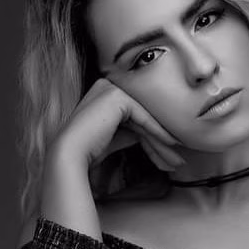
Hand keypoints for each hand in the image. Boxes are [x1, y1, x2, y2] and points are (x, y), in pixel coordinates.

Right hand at [46, 75, 185, 178]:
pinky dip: (158, 132)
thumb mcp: (117, 137)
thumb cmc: (90, 151)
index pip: (137, 117)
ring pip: (145, 119)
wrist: (71, 153)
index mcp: (105, 93)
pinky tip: (171, 145)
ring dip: (163, 143)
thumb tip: (153, 136)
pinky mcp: (116, 97)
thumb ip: (133, 131)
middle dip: (162, 144)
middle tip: (177, 162)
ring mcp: (111, 88)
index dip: (154, 139)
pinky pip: (143, 118)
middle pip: (143, 119)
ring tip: (177, 161)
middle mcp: (107, 86)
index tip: (168, 158)